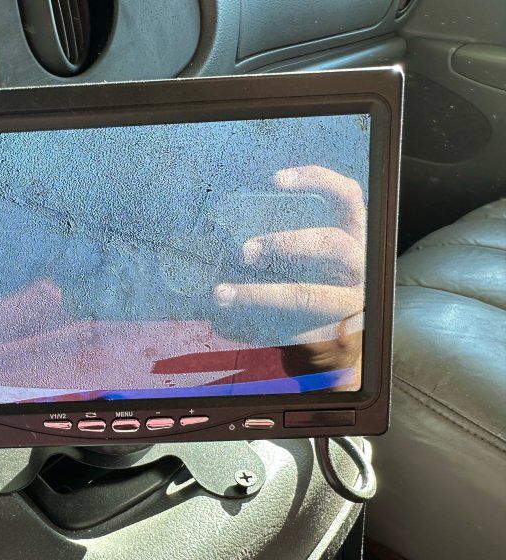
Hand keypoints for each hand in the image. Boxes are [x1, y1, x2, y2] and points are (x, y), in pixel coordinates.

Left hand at [213, 165, 365, 389]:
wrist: (337, 354)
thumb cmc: (317, 293)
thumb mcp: (316, 263)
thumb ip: (288, 246)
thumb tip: (224, 231)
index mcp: (355, 239)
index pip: (347, 197)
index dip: (317, 181)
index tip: (276, 180)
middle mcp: (362, 268)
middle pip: (332, 243)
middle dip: (286, 243)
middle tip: (244, 251)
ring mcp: (351, 305)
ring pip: (309, 296)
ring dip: (260, 294)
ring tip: (222, 294)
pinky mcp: (333, 337)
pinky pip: (292, 330)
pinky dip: (254, 326)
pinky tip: (226, 323)